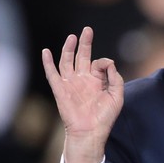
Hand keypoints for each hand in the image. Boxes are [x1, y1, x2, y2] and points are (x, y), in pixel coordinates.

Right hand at [42, 27, 123, 162]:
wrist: (91, 132)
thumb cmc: (105, 117)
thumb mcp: (117, 96)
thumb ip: (116, 77)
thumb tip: (109, 61)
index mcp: (97, 81)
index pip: (99, 63)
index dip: (104, 61)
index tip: (107, 65)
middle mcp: (83, 80)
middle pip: (81, 56)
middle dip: (84, 43)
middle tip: (87, 30)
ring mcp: (71, 84)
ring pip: (67, 61)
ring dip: (68, 48)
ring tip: (72, 37)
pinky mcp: (60, 90)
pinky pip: (52, 74)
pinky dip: (48, 63)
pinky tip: (46, 51)